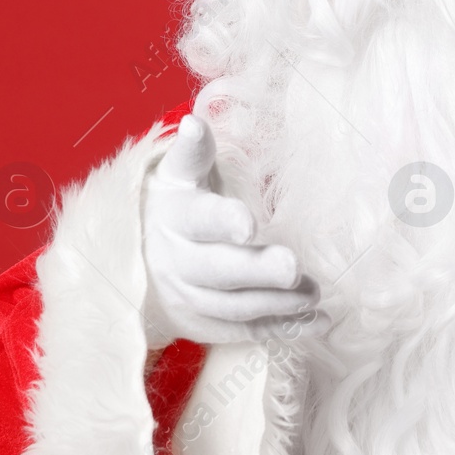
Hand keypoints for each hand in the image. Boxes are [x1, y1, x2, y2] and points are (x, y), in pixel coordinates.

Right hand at [141, 114, 319, 346]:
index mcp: (177, 217)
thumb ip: (193, 151)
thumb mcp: (178, 174)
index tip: (248, 224)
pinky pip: (243, 331)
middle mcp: (177, 262)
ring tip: (315, 294)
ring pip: (233, 307)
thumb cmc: (175, 202)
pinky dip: (281, 330)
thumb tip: (194, 122)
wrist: (135, 254)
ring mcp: (188, 298)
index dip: (222, 222)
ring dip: (277, 303)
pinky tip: (318, 322)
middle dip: (257, 272)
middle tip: (294, 267)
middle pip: (218, 271)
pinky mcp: (203, 324)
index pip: (200, 220)